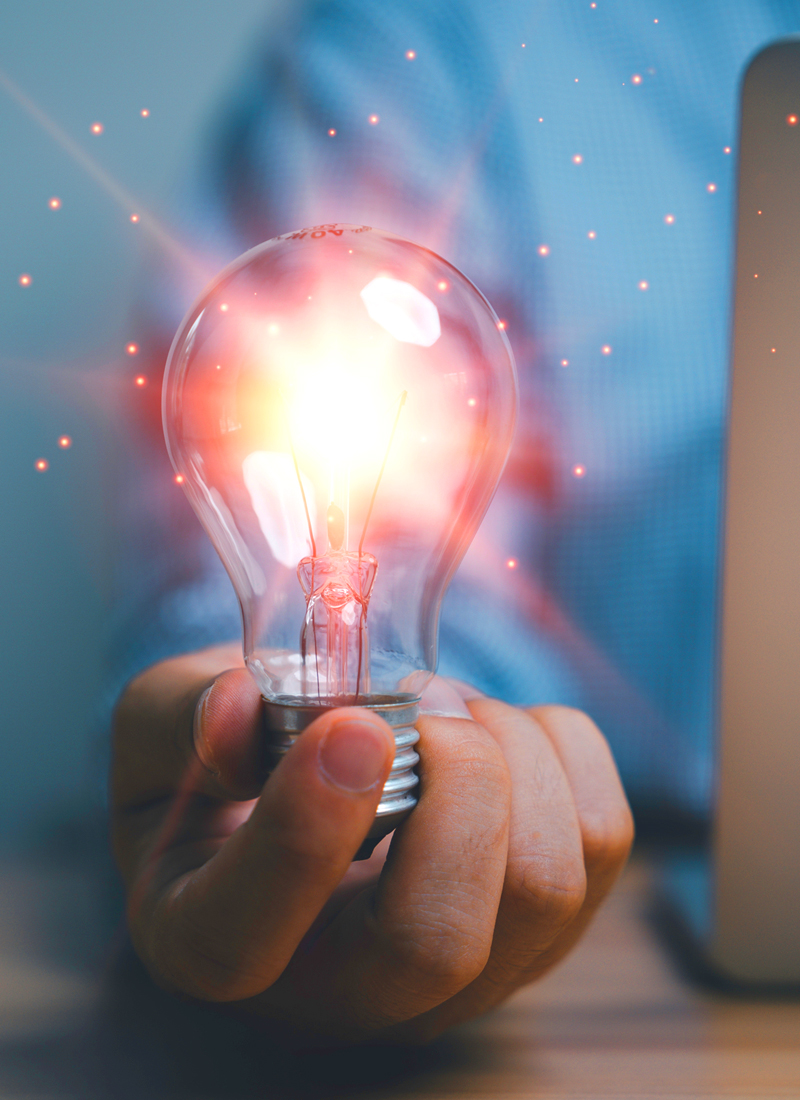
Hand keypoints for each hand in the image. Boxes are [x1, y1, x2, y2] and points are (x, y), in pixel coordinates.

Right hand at [111, 644, 632, 1044]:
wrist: (309, 784)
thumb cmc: (227, 766)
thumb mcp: (162, 727)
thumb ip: (178, 716)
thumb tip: (240, 716)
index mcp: (212, 940)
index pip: (246, 940)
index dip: (302, 834)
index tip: (349, 725)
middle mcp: (342, 990)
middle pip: (435, 943)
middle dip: (453, 789)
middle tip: (418, 708)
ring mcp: (458, 974)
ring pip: (544, 886)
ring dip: (506, 751)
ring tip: (447, 714)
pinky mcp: (543, 927)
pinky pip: (603, 834)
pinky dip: (558, 746)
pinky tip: (495, 734)